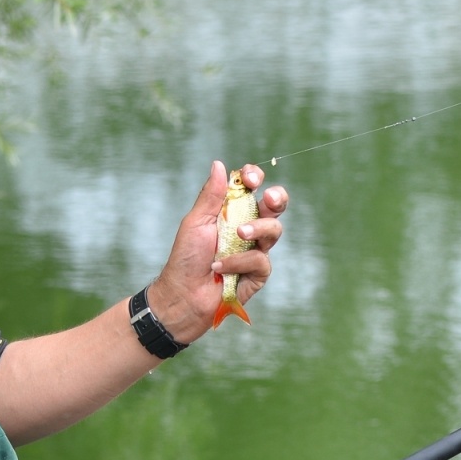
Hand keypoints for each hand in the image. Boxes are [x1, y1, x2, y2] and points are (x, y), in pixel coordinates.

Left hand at [149, 161, 288, 342]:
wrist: (184, 294)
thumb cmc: (186, 258)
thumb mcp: (196, 222)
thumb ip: (211, 195)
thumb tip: (219, 165)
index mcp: (231, 211)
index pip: (251, 188)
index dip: (254, 178)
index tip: (250, 179)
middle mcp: (247, 228)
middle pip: (274, 206)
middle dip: (277, 198)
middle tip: (269, 198)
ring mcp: (255, 250)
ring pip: (273, 230)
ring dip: (256, 229)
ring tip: (238, 235)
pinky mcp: (258, 273)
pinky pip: (260, 260)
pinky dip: (239, 262)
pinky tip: (221, 268)